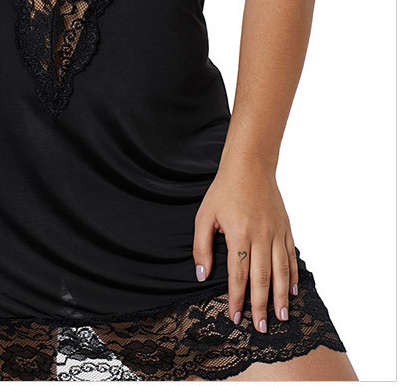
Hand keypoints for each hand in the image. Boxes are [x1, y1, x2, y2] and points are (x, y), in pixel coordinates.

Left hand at [192, 164, 299, 332]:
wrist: (250, 166)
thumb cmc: (224, 191)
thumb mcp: (204, 215)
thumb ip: (202, 246)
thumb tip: (201, 274)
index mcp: (239, 233)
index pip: (238, 274)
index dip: (237, 298)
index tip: (236, 317)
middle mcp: (260, 235)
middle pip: (262, 278)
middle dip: (261, 305)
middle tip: (262, 328)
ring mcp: (276, 232)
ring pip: (281, 270)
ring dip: (282, 296)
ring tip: (283, 317)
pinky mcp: (285, 228)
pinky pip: (291, 257)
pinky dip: (293, 276)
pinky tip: (293, 291)